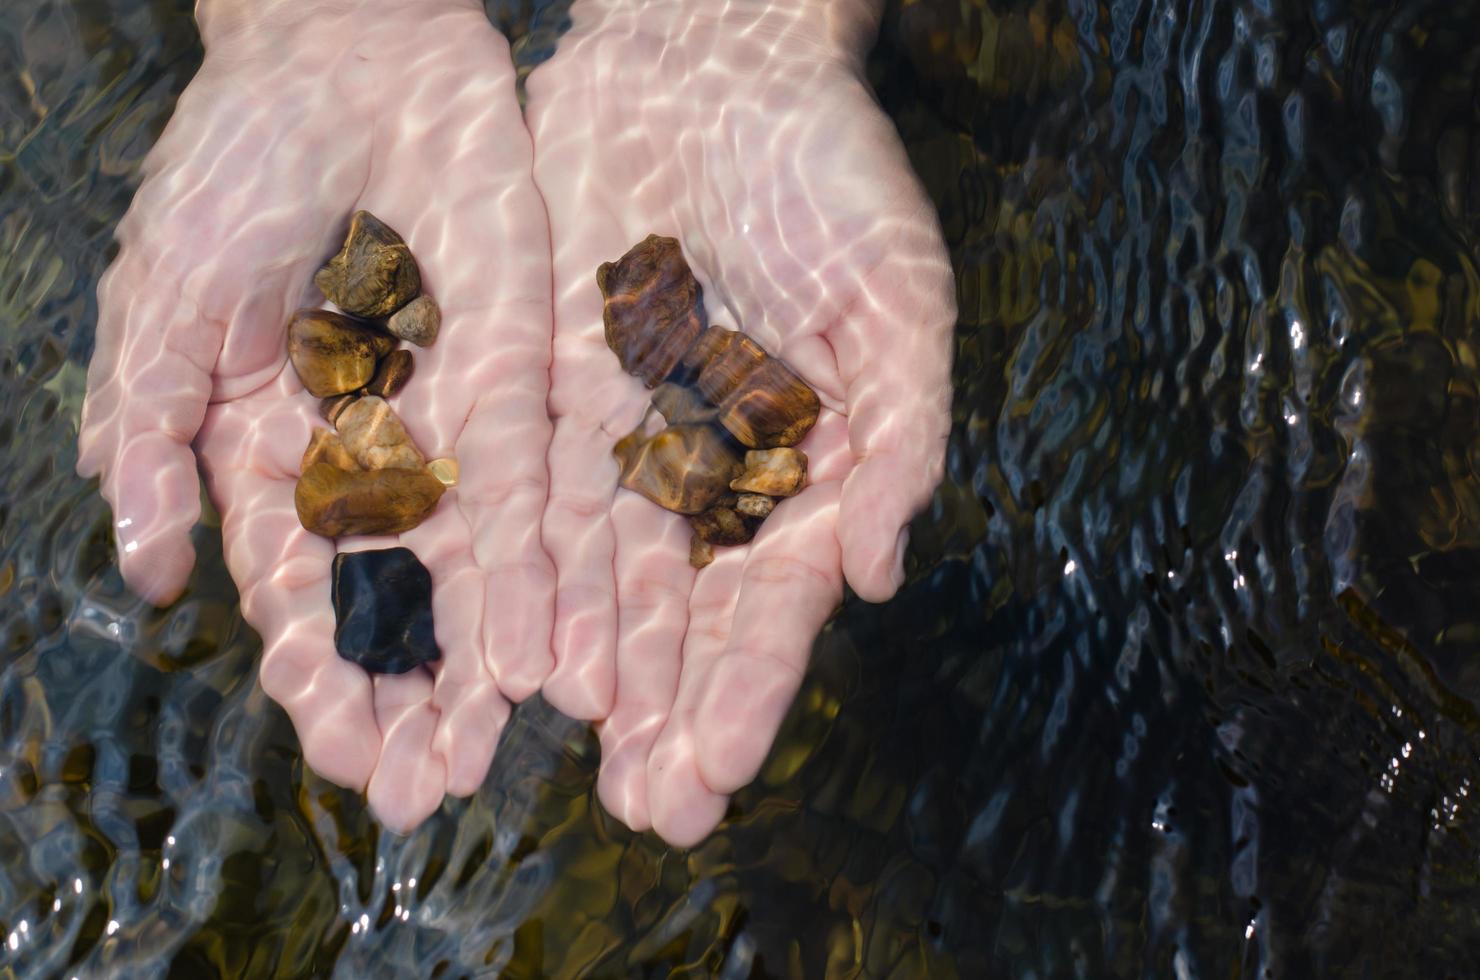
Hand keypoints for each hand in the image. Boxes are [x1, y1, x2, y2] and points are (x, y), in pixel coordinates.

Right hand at [76, 0, 553, 829]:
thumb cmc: (239, 164)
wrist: (345, 56)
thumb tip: (150, 572)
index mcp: (276, 448)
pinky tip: (541, 653)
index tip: (339, 754)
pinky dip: (530, 571)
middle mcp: (371, 455)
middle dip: (403, 695)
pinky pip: (527, 490)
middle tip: (421, 789)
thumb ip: (155, 433)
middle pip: (389, 602)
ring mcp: (449, 423)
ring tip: (483, 755)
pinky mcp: (522, 379)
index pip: (297, 589)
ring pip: (464, 569)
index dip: (315, 672)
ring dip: (473, 664)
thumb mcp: (166, 301)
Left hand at [526, 0, 954, 843]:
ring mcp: (625, 435)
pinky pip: (536, 493)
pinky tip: (524, 642)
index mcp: (798, 462)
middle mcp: (706, 469)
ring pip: (605, 574)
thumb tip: (872, 573)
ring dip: (598, 664)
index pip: (773, 598)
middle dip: (670, 710)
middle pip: (685, 612)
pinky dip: (533, 569)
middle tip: (650, 809)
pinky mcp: (546, 387)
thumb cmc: (832, 174)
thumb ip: (900, 437)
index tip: (722, 767)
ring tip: (588, 750)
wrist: (715, 66)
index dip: (749, 684)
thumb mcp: (899, 298)